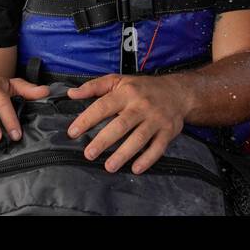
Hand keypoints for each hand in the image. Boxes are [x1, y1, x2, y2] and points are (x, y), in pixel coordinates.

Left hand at [65, 74, 188, 173]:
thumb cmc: (143, 88)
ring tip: (109, 166)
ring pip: (139, 138)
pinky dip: (147, 159)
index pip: (103, 106)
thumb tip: (71, 94)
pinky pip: (158, 148)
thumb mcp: (118, 80)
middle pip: (121, 124)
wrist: (178, 91)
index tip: (73, 132)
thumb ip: (94, 87)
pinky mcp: (168, 131)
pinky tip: (135, 168)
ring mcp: (156, 119)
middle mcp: (141, 106)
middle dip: (104, 140)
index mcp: (126, 92)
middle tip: (89, 154)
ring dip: (124, 154)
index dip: (87, 119)